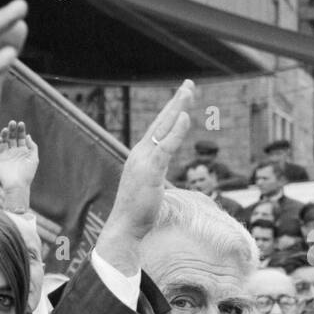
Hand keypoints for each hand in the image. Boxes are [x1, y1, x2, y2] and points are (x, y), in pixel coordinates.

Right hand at [0, 120, 38, 204]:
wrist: (17, 186)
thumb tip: (28, 135)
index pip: (21, 137)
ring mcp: (6, 155)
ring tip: (6, 129)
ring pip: (4, 141)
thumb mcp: (34, 158)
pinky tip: (0, 140)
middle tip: (12, 123)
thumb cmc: (27, 173)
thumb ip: (32, 146)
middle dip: (12, 129)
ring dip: (4, 134)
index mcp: (23, 151)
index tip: (21, 124)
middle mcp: (14, 151)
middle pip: (12, 137)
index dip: (21, 130)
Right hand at [97, 81, 193, 270]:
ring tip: (188, 92)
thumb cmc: (137, 213)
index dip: (171, 112)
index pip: (158, 129)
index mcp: (140, 157)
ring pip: (163, 129)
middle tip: (189, 84)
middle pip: (160, 122)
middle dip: (175, 102)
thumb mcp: (150, 189)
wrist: (124, 228)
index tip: (183, 98)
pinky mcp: (150, 171)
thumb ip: (156, 176)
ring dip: (176, 108)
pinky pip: (166, 147)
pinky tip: (185, 117)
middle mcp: (140, 154)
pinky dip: (175, 131)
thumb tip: (160, 179)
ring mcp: (143, 161)